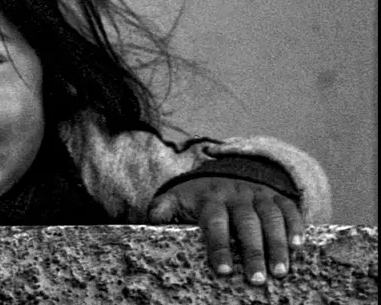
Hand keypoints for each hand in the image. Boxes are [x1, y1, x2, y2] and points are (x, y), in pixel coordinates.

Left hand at [148, 177, 304, 284]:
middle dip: (253, 251)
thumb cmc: (196, 197)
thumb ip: (162, 209)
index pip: (214, 222)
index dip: (219, 246)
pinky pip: (288, 207)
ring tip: (281, 272)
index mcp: (209, 199)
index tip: (223, 271)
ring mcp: (257, 193)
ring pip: (270, 216)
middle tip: (257, 279)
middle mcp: (235, 195)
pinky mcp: (274, 195)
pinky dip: (295, 224)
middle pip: (246, 223)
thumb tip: (152, 221)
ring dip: (277, 244)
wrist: (221, 171)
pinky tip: (299, 245)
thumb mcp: (176, 198)